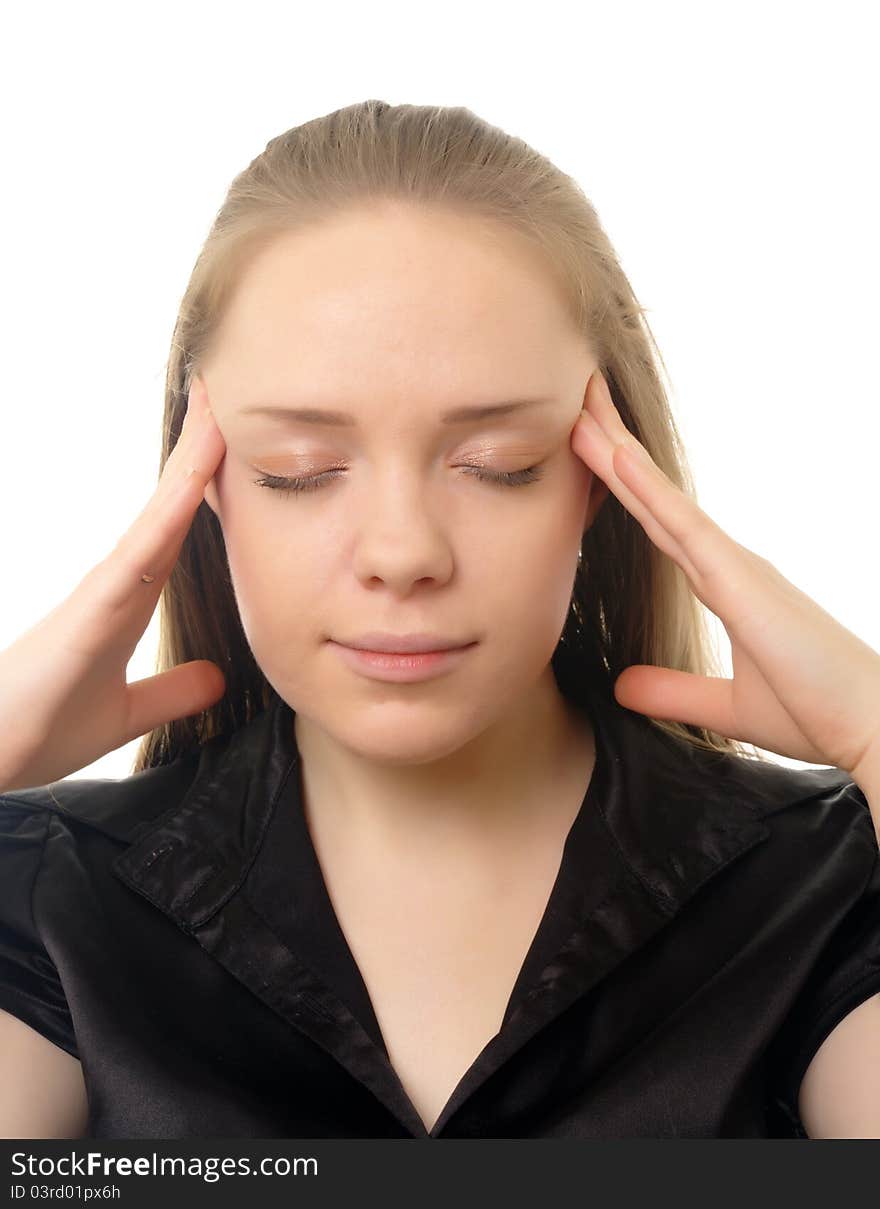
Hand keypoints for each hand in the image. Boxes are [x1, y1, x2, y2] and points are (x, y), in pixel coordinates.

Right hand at [0, 376, 227, 793]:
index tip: (236, 434)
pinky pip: (142, 550)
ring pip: (161, 512)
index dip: (207, 481)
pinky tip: (198, 475)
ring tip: (219, 403)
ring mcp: (104, 588)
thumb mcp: (124, 713)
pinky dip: (172, 510)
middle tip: (229, 386)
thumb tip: (216, 679)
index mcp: (129, 598)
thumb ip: (169, 693)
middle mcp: (119, 580)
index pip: (179, 526)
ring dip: (193, 459)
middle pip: (172, 502)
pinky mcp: (92, 609)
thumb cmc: (40, 728)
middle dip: (202, 446)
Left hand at [571, 370, 879, 794]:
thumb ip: (672, 691)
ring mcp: (736, 565)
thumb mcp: (726, 705)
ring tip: (582, 409)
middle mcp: (728, 563)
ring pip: (662, 500)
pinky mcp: (743, 581)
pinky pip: (687, 527)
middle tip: (576, 404)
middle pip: (655, 499)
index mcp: (725, 584)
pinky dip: (651, 491)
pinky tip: (619, 456)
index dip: (623, 485)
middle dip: (613, 450)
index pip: (659, 523)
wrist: (870, 726)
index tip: (589, 448)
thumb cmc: (816, 711)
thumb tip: (622, 685)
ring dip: (619, 453)